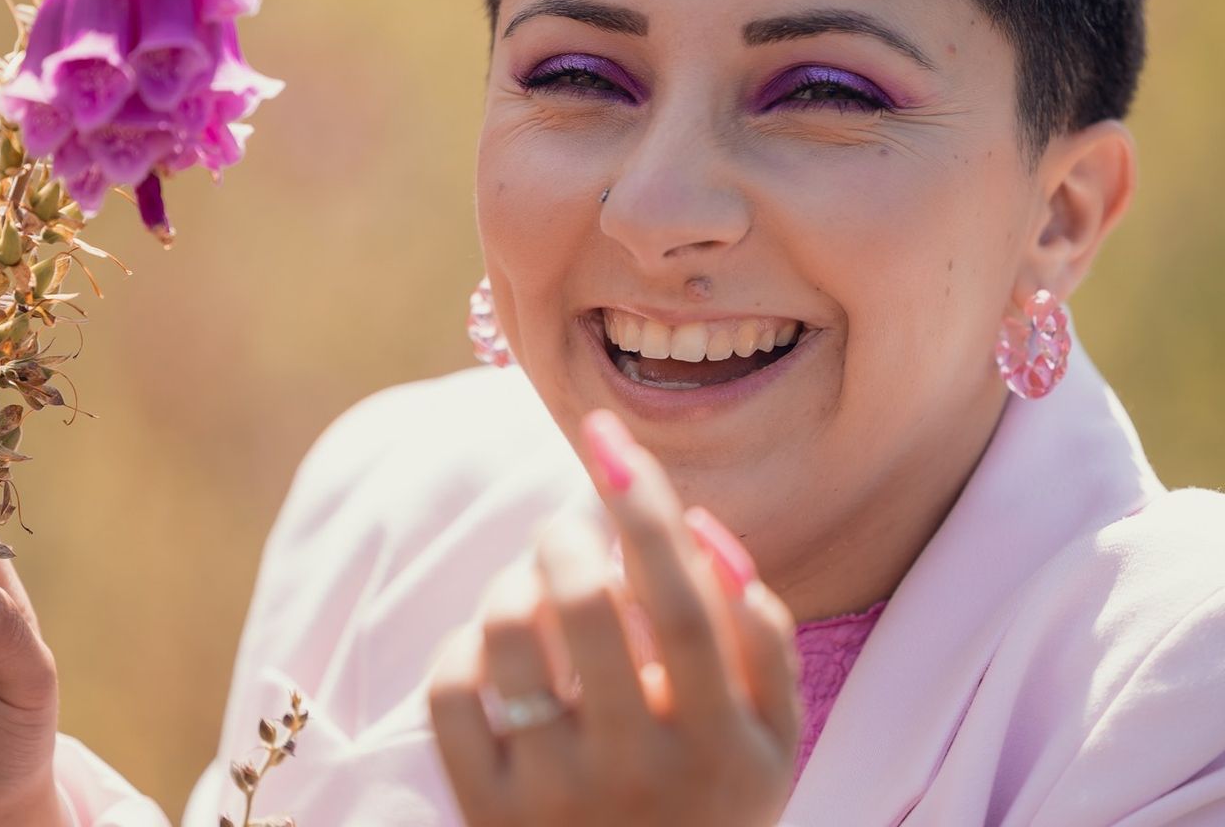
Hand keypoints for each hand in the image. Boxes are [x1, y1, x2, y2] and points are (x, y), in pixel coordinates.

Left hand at [429, 408, 801, 826]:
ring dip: (514, 582)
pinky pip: (450, 694)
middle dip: (566, 536)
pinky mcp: (485, 815)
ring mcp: (553, 797)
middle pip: (583, 604)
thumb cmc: (713, 813)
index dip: (642, 504)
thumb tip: (703, 529)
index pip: (678, 598)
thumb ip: (761, 634)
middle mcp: (635, 770)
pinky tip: (494, 652)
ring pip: (508, 637)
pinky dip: (464, 647)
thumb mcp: (774, 740)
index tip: (606, 435)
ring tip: (534, 587)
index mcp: (719, 742)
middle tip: (568, 530)